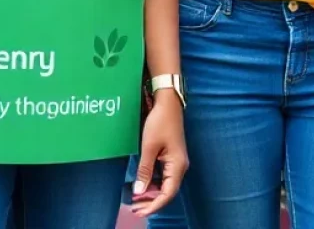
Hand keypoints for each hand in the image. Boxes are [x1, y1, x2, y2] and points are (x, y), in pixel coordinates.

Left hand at [131, 91, 188, 216]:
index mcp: (177, 165)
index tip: (138, 212)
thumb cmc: (160, 122)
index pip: (167, 193)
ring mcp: (176, 161)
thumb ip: (145, 170)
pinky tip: (142, 185)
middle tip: (133, 209)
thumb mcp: (149, 146)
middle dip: (151, 202)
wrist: (168, 101)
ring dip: (151, 193)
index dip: (154, 205)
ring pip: (164, 184)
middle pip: (167, 191)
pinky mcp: (171, 156)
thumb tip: (139, 192)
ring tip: (135, 200)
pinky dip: (152, 183)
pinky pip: (163, 176)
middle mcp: (179, 166)